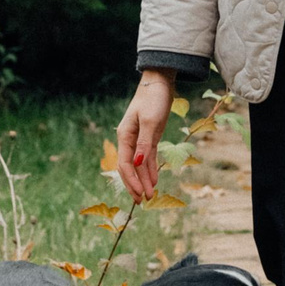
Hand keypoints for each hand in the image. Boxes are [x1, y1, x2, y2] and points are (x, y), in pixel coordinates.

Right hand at [114, 70, 173, 201]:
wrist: (159, 84)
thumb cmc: (153, 100)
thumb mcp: (149, 122)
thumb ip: (144, 144)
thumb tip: (137, 163)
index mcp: (125, 136)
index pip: (125, 164)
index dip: (131, 180)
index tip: (140, 193)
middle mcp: (129, 140)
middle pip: (129, 168)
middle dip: (135, 184)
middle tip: (142, 202)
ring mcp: (139, 139)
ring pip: (139, 165)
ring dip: (144, 180)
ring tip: (149, 196)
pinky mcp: (149, 138)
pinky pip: (148, 158)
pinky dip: (150, 170)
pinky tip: (154, 181)